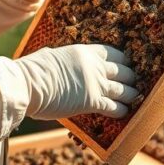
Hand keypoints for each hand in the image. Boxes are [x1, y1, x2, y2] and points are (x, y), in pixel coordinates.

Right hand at [15, 44, 138, 120]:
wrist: (28, 83)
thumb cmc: (33, 70)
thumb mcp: (50, 56)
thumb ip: (60, 58)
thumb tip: (53, 56)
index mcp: (84, 51)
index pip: (112, 52)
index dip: (122, 59)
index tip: (126, 64)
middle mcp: (94, 65)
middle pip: (123, 70)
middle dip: (130, 77)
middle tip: (134, 82)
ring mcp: (95, 83)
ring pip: (123, 89)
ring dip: (131, 94)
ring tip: (135, 97)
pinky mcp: (92, 101)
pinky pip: (114, 106)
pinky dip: (122, 110)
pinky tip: (125, 112)